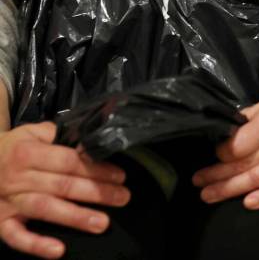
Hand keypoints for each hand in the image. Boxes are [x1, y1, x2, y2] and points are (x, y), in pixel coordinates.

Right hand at [0, 123, 129, 258]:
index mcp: (28, 153)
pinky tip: (58, 250)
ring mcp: (8, 202)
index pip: (68, 162)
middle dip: (96, 192)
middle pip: (62, 185)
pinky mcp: (0, 222)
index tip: (119, 176)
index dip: (95, 169)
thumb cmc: (13, 149)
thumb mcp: (33, 133)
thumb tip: (91, 143)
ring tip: (102, 223)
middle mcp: (17, 178)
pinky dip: (36, 244)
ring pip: (45, 209)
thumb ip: (61, 136)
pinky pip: (16, 236)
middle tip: (122, 197)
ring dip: (75, 217)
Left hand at [192, 93, 258, 210]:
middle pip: (245, 164)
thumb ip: (242, 122)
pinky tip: (248, 203)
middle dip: (218, 175)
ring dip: (232, 189)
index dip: (222, 154)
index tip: (215, 155)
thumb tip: (219, 141)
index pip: (239, 146)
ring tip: (210, 194)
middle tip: (200, 182)